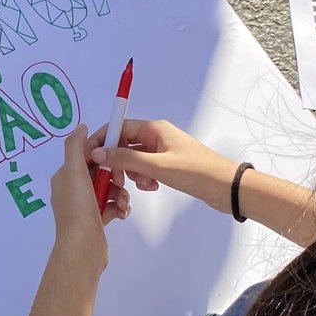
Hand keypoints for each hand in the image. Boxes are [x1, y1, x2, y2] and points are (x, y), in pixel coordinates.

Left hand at [50, 125, 129, 271]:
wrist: (82, 248)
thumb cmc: (78, 207)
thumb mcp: (73, 172)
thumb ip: (76, 147)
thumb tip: (80, 127)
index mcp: (65, 177)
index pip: (86, 156)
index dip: (103, 152)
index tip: (118, 153)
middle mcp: (72, 190)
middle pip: (99, 172)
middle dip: (115, 176)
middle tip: (121, 183)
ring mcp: (83, 206)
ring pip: (108, 189)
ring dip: (120, 193)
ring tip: (123, 203)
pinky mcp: (95, 220)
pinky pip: (111, 206)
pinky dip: (119, 207)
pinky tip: (122, 213)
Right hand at [87, 119, 236, 213]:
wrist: (226, 188)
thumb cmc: (194, 172)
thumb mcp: (156, 167)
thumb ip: (125, 159)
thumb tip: (97, 153)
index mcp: (154, 129)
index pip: (118, 127)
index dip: (102, 140)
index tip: (89, 157)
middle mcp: (157, 136)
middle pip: (124, 144)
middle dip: (117, 161)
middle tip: (115, 179)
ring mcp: (163, 151)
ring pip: (134, 159)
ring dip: (132, 172)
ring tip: (144, 185)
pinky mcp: (168, 165)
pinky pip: (145, 168)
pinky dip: (144, 178)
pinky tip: (152, 187)